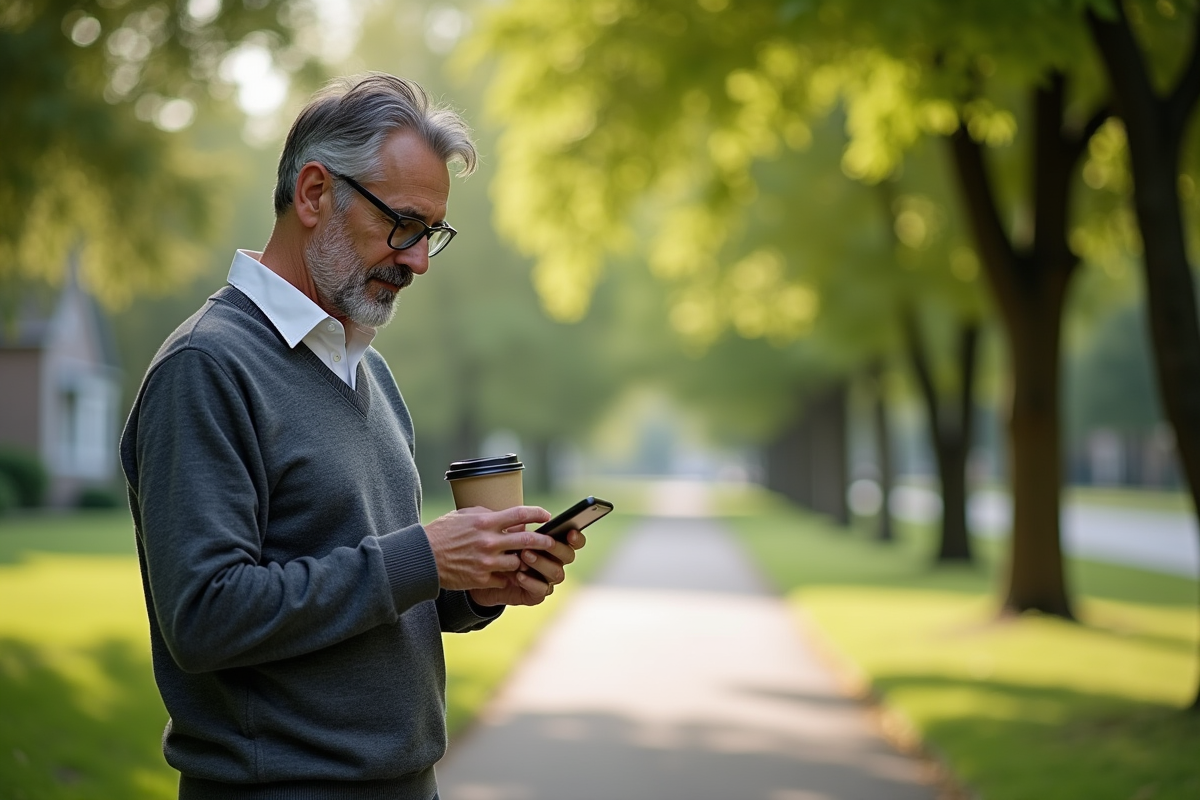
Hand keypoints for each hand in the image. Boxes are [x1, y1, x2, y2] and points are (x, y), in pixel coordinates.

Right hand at [424, 505, 553, 590]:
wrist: (423, 558)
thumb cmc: (442, 533)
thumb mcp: (463, 515)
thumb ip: (486, 514)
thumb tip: (504, 515)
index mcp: (485, 522)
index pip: (519, 514)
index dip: (537, 514)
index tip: (547, 516)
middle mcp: (489, 541)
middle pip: (527, 540)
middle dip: (544, 541)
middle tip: (551, 541)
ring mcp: (486, 562)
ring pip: (518, 563)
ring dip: (521, 561)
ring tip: (521, 559)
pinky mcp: (482, 578)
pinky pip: (503, 579)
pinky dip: (505, 576)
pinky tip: (503, 573)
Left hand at [481, 528, 586, 607]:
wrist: (484, 576)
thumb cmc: (500, 550)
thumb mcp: (508, 537)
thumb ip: (518, 531)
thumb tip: (522, 524)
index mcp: (553, 545)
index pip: (574, 541)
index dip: (576, 538)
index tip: (570, 532)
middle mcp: (555, 562)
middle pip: (569, 556)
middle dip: (556, 548)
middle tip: (541, 541)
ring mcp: (547, 579)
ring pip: (556, 573)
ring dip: (541, 563)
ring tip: (524, 555)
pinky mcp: (536, 594)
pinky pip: (541, 589)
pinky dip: (531, 582)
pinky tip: (519, 575)